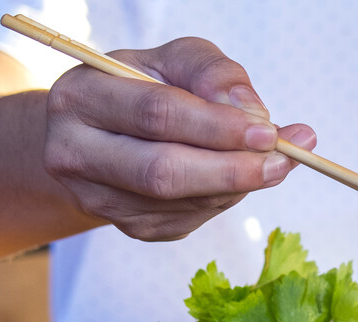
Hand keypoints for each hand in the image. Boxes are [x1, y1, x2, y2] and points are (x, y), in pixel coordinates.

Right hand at [43, 37, 315, 240]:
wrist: (105, 131)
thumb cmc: (146, 85)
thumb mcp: (176, 59)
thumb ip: (214, 73)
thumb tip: (254, 114)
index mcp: (80, 98)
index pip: (156, 115)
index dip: (217, 126)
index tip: (267, 131)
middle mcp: (75, 153)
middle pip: (162, 172)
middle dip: (231, 168)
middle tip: (282, 160)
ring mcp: (99, 198)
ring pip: (181, 202)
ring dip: (237, 185)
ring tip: (274, 163)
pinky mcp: (129, 226)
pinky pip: (191, 218)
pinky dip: (225, 198)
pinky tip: (239, 177)